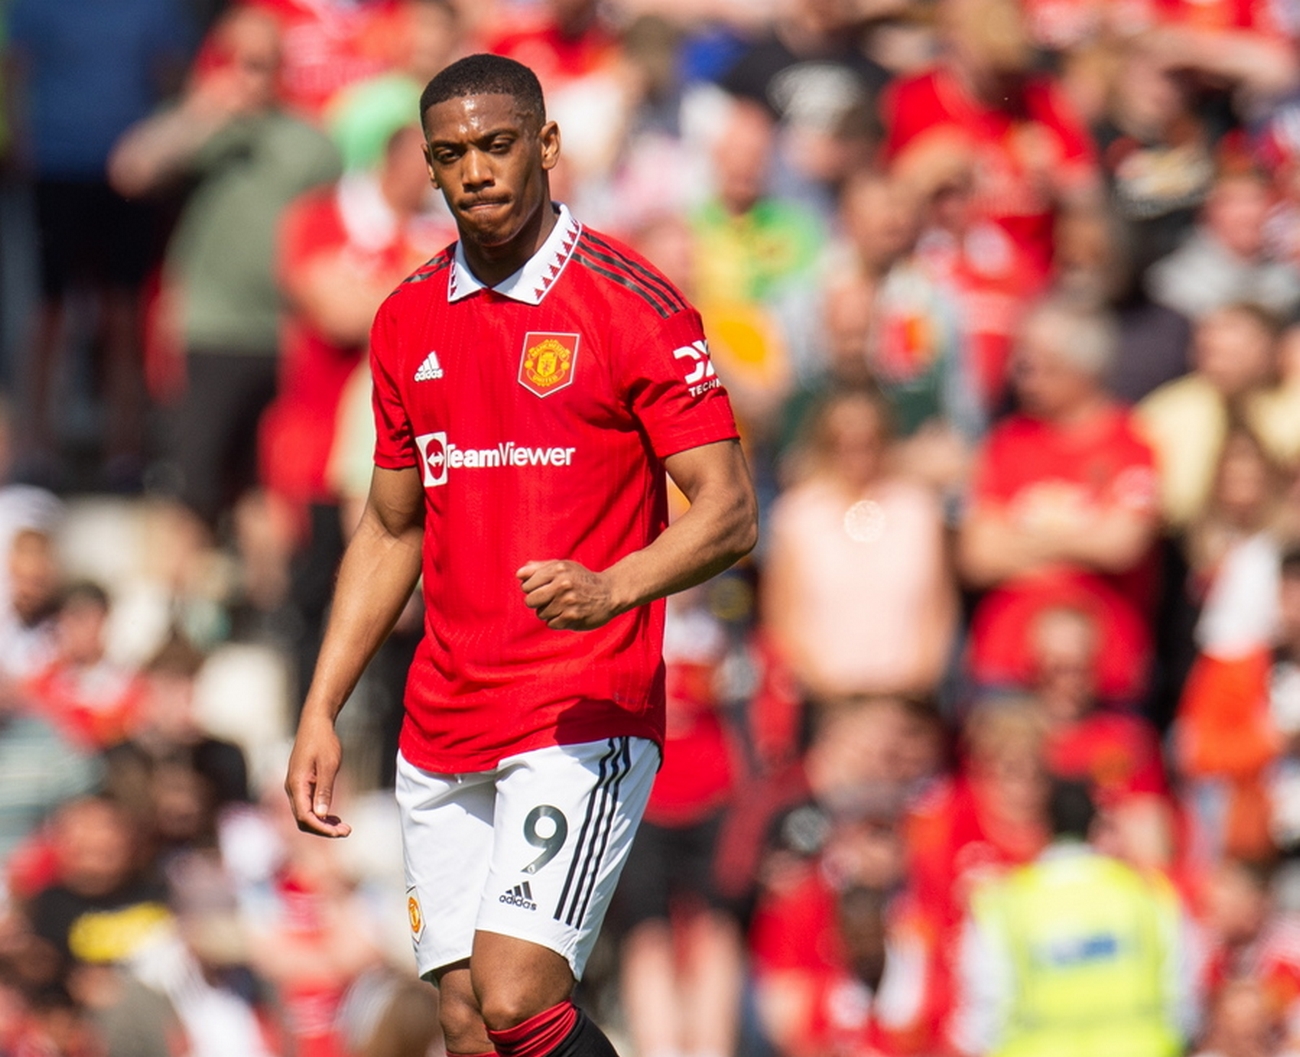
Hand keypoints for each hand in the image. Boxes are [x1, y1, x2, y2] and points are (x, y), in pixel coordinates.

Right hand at [284, 714, 351, 837]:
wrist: (315, 723)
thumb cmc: (323, 741)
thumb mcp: (328, 765)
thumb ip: (324, 790)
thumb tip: (322, 814)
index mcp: (296, 785)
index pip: (305, 816)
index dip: (321, 828)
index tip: (339, 833)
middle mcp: (292, 788)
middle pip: (304, 820)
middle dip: (324, 829)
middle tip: (346, 831)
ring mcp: (296, 787)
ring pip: (305, 814)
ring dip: (323, 823)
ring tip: (344, 827)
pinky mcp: (301, 784)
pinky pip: (308, 806)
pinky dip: (321, 814)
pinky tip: (335, 817)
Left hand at [517, 559, 619, 629]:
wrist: (609, 593)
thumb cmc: (581, 579)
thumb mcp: (563, 567)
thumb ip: (539, 568)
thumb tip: (519, 574)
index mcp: (558, 569)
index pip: (526, 585)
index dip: (532, 589)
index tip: (544, 588)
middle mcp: (562, 584)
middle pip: (530, 601)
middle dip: (537, 602)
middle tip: (551, 599)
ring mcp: (567, 601)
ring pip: (540, 614)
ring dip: (549, 612)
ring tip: (564, 605)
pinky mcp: (572, 617)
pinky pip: (551, 624)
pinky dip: (558, 621)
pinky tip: (569, 613)